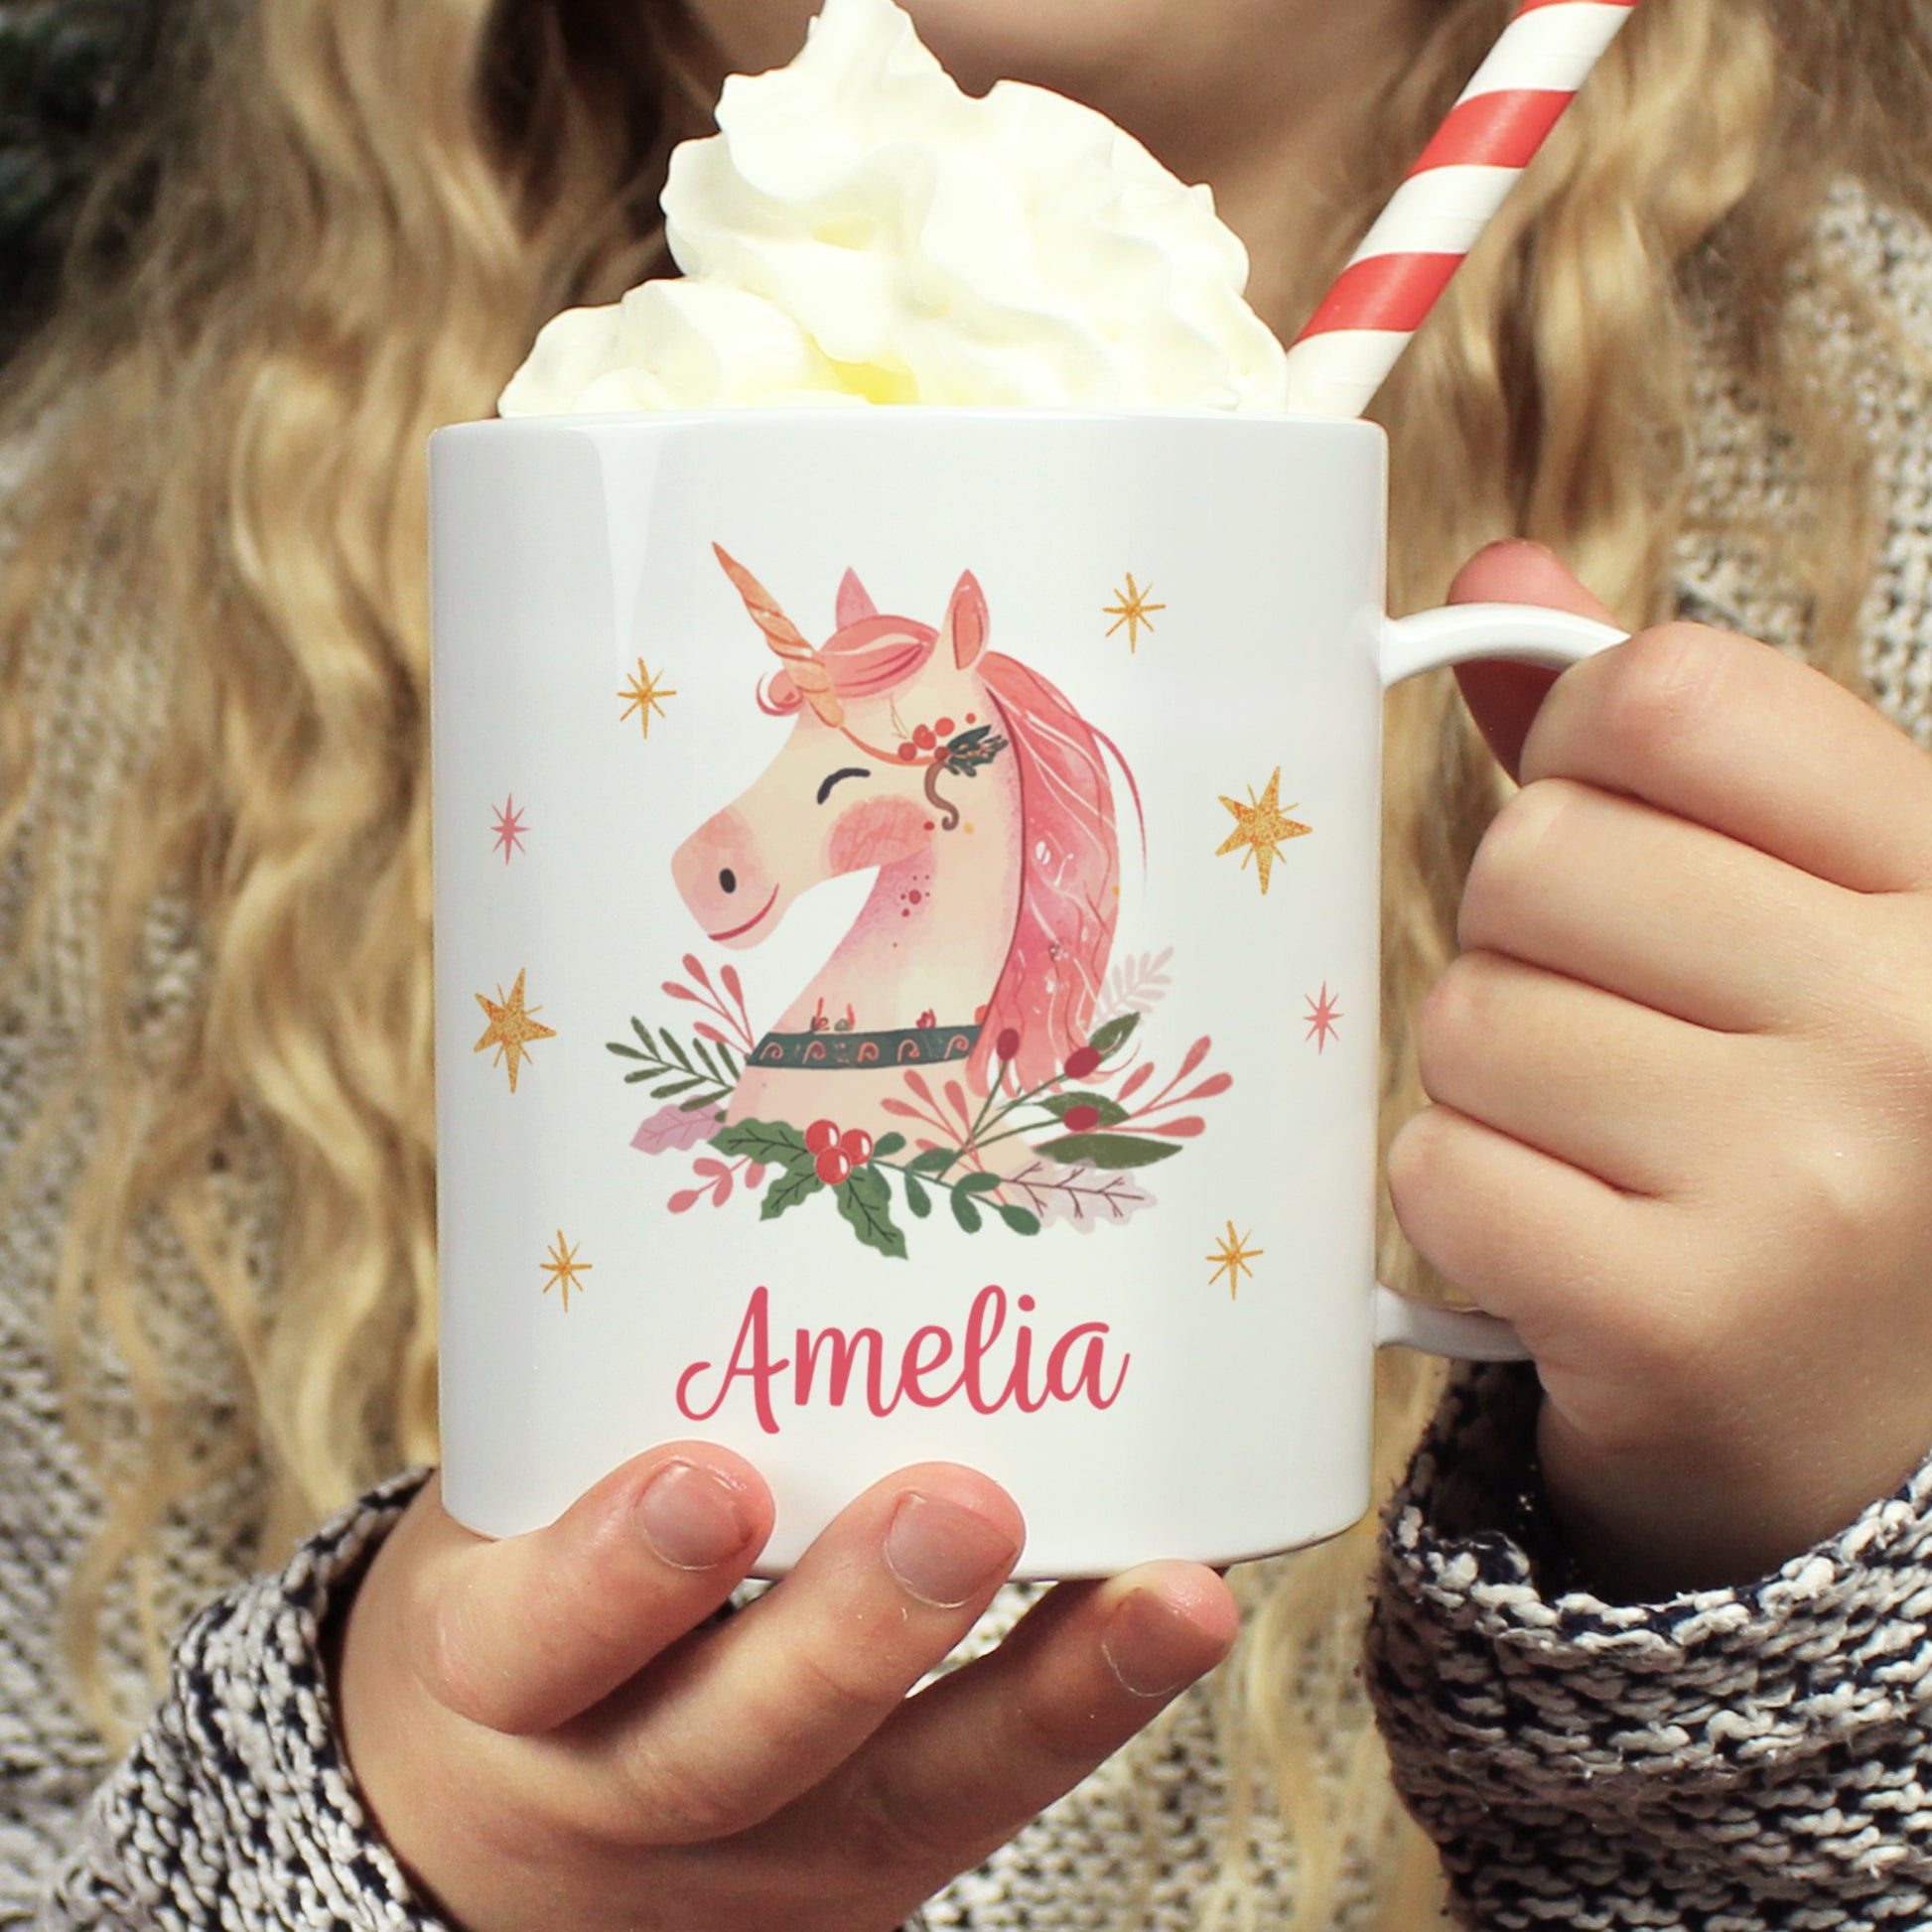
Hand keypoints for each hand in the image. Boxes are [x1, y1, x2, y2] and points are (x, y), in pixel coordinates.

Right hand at [335, 1450, 1235, 1931]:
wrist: (504, 1831)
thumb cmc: (529, 1610)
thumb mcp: (503, 1521)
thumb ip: (604, 1410)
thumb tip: (741, 1178)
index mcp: (498, 1672)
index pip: (534, 1642)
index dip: (616, 1572)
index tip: (709, 1476)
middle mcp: (619, 1787)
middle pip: (730, 1746)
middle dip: (856, 1633)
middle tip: (962, 1508)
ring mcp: (757, 1856)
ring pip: (901, 1797)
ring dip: (1045, 1691)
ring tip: (1163, 1598)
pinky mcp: (868, 1876)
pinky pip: (985, 1797)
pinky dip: (1088, 1705)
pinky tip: (1176, 1615)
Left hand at [1392, 540, 1931, 1597]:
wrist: (1856, 1430)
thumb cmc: (1805, 1130)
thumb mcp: (1790, 912)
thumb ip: (1660, 746)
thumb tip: (1494, 572)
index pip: (1667, 693)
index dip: (1574, 750)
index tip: (1603, 824)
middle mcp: (1919, 1019)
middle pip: (1535, 853)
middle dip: (1528, 941)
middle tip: (1620, 1035)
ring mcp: (1815, 1180)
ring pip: (1473, 1016)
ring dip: (1496, 1080)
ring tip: (1607, 1148)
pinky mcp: (1687, 1322)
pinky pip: (1443, 1168)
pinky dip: (1469, 1201)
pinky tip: (1572, 1241)